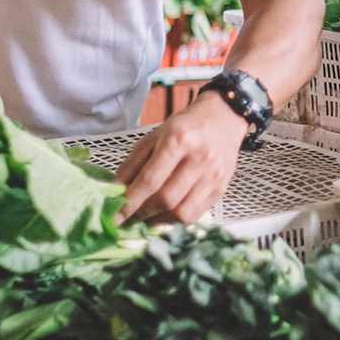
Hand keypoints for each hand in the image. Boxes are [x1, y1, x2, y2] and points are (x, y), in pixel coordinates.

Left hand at [114, 93, 246, 225]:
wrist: (223, 119)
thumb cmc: (185, 126)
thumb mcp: (154, 136)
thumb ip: (133, 164)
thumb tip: (115, 191)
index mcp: (178, 140)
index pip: (151, 179)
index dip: (131, 201)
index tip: (115, 216)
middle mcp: (199, 158)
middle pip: (166, 199)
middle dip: (142, 214)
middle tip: (128, 219)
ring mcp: (213, 176)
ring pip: (182, 212)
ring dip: (158, 221)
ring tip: (146, 218)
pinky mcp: (221, 188)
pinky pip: (195, 215)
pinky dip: (175, 220)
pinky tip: (165, 214)